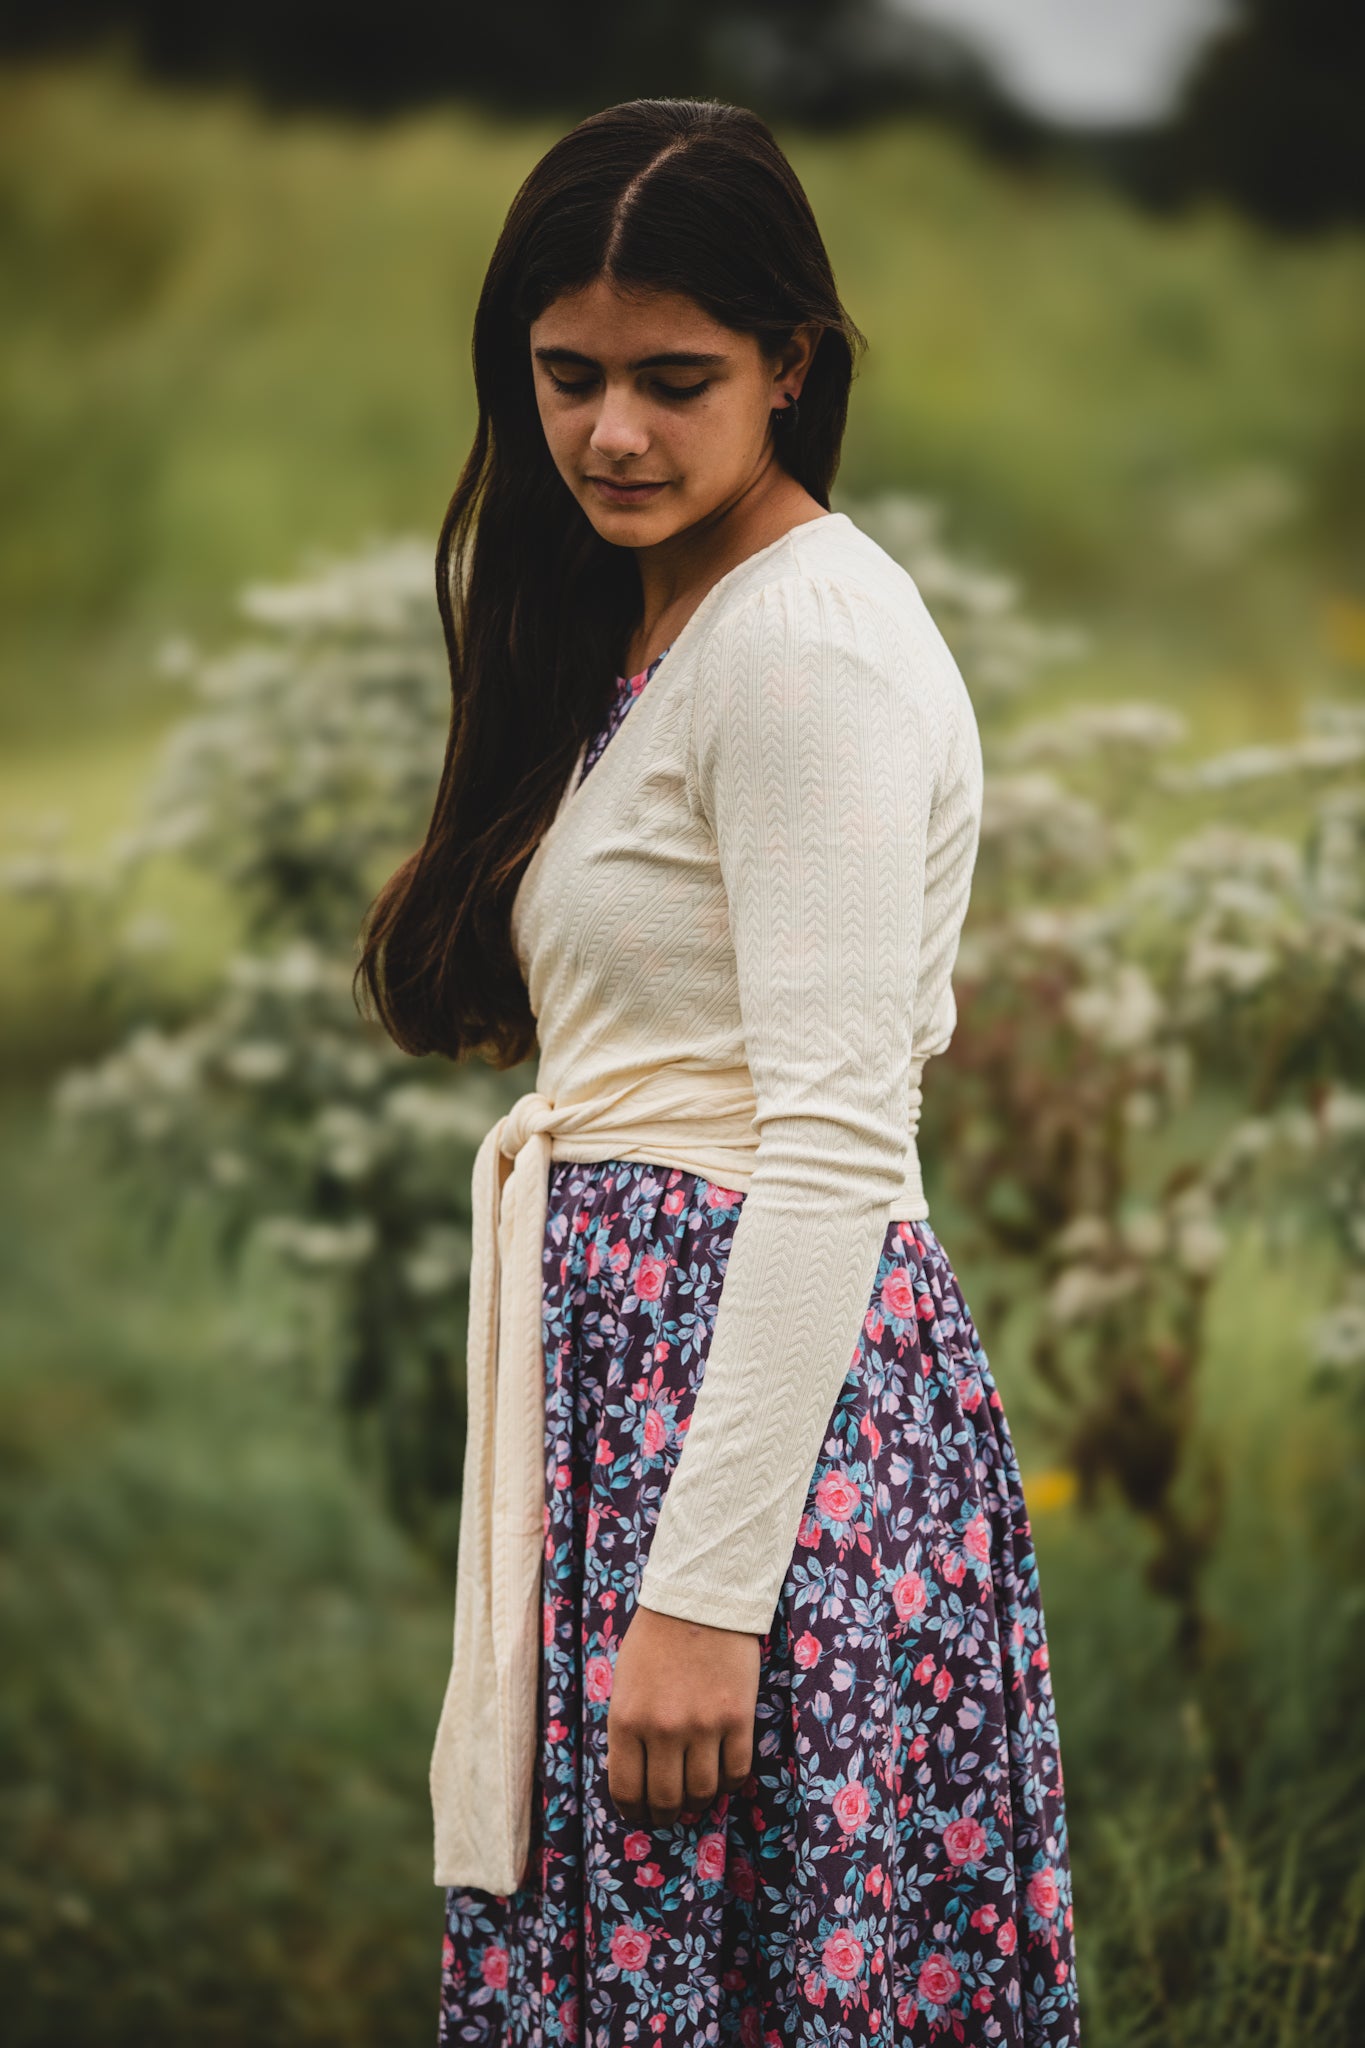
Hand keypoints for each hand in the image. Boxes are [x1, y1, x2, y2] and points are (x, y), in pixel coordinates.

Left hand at [606, 1603, 760, 1829]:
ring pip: (703, 1793)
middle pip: (666, 1801)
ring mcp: (703, 1726)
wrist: (699, 1601)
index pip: (627, 1791)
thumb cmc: (655, 1640)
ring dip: (698, 1802)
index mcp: (627, 1721)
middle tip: (669, 1813)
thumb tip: (635, 1778)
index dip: (634, 1813)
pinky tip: (723, 1774)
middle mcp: (663, 1730)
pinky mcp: (737, 1718)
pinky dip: (729, 1783)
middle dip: (666, 1815)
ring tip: (696, 1795)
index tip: (640, 1815)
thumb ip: (628, 1731)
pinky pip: (736, 1772)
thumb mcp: (625, 1685)